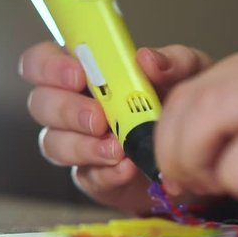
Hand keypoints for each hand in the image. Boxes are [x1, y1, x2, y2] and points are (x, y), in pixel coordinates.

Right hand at [19, 42, 211, 212]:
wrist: (197, 150)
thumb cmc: (182, 100)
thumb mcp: (190, 73)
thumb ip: (173, 61)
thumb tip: (147, 59)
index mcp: (87, 72)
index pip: (41, 62)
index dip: (49, 67)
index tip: (78, 75)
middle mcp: (73, 105)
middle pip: (40, 104)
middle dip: (66, 110)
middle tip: (99, 118)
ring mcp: (79, 143)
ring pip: (53, 144)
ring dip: (82, 146)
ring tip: (118, 148)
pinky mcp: (94, 177)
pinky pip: (86, 177)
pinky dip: (106, 173)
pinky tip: (126, 169)